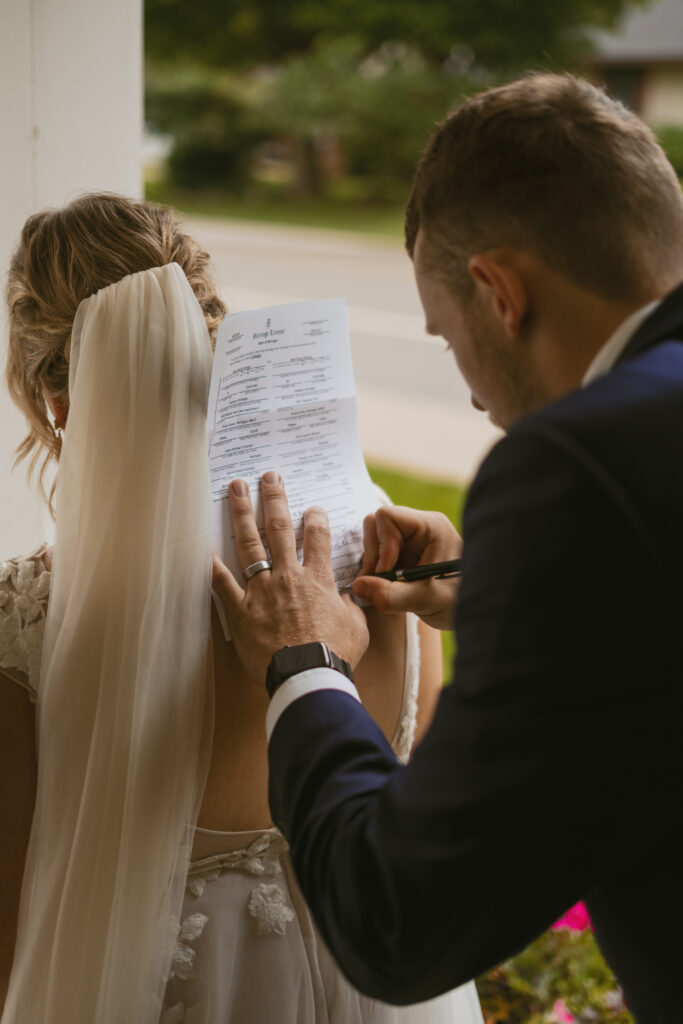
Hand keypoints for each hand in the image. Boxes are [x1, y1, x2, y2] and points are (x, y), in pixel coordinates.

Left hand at [211, 473, 369, 682]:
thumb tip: (348, 595)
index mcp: (318, 579)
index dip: (316, 518)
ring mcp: (262, 591)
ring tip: (235, 489)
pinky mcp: (241, 610)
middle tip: (269, 476)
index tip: (312, 509)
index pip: (318, 537)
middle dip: (274, 498)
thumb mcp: (357, 627)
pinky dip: (210, 564)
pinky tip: (201, 544)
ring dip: (243, 513)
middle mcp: (288, 577)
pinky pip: (221, 583)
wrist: (307, 676)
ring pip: (250, 544)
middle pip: (280, 528)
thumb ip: (351, 605)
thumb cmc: (334, 655)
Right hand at [351, 505, 461, 629]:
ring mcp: (409, 539)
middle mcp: (418, 527)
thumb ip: (391, 595)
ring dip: (372, 562)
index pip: (388, 516)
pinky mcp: (402, 553)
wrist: (471, 612)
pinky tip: (386, 586)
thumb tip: (358, 586)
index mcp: (430, 526)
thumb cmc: (456, 601)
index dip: (381, 544)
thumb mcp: (425, 599)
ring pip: (373, 538)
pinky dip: (375, 569)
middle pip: (376, 524)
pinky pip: (377, 552)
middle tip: (377, 580)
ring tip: (383, 586)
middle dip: (373, 553)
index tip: (387, 571)